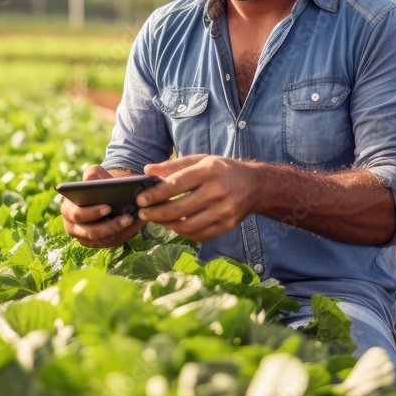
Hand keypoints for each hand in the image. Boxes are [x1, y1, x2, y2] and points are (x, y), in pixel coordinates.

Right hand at [61, 164, 146, 247]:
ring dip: (120, 231)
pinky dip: (124, 234)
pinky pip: (112, 242)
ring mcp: (85, 237)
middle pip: (91, 232)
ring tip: (134, 221)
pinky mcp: (98, 242)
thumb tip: (90, 180)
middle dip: (109, 225)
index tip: (108, 208)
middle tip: (127, 218)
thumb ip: (92, 174)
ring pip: (103, 239)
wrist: (107, 192)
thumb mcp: (95, 174)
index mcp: (68, 208)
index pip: (77, 214)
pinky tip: (136, 226)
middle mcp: (73, 226)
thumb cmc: (99, 182)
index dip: (91, 213)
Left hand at [136, 155, 257, 241]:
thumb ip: (174, 165)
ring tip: (157, 220)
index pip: (176, 184)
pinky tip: (174, 226)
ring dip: (168, 225)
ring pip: (188, 225)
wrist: (254, 185)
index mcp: (210, 170)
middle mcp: (219, 191)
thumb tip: (148, 171)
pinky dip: (183, 232)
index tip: (141, 199)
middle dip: (157, 213)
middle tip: (144, 213)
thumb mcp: (201, 160)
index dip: (155, 194)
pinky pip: (199, 234)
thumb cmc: (222, 170)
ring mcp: (224, 211)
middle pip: (180, 208)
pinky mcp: (227, 225)